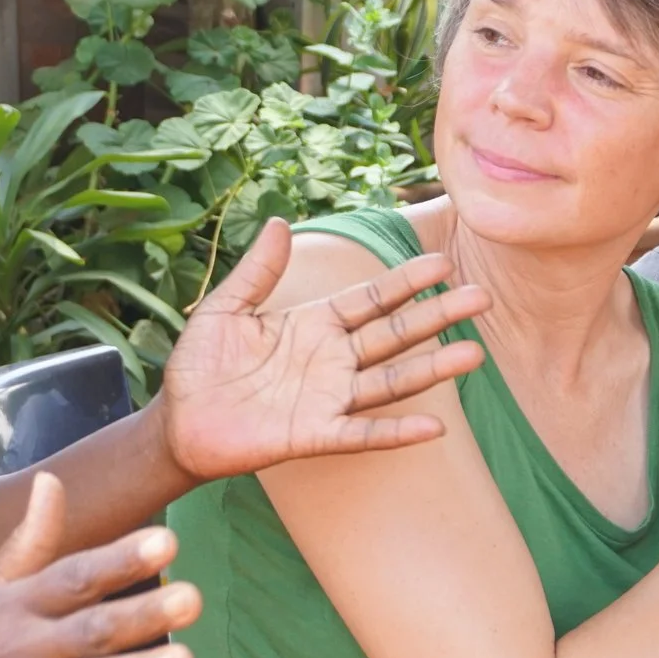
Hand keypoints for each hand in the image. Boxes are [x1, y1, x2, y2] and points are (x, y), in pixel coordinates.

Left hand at [155, 217, 491, 481]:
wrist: (177, 423)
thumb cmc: (199, 365)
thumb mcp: (224, 309)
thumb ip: (257, 272)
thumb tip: (277, 222)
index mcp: (313, 323)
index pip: (371, 298)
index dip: (406, 281)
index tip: (443, 264)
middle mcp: (331, 359)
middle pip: (394, 333)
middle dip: (436, 315)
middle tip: (480, 297)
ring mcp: (328, 398)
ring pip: (391, 379)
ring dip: (432, 369)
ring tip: (473, 354)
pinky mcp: (314, 435)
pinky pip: (363, 432)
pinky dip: (397, 431)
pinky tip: (433, 426)